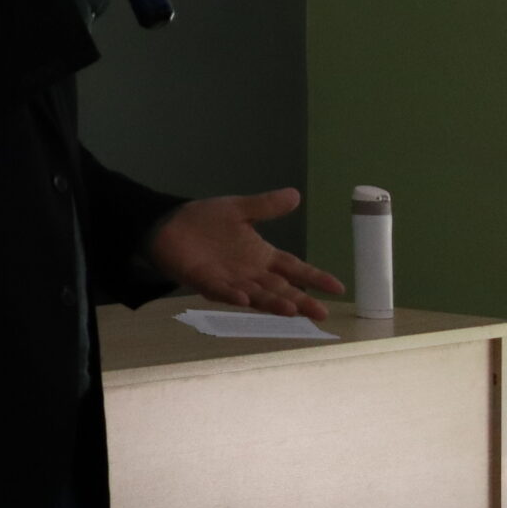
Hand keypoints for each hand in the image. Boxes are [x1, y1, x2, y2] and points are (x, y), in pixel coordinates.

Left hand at [146, 188, 346, 319]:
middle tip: (321, 313)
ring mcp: (229, 280)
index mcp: (262, 256)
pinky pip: (221, 291)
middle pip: (280, 289)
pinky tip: (245, 300)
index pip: (294, 268)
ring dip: (271, 303)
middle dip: (300, 300)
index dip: (314, 277)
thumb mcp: (238, 209)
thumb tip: (295, 194)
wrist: (168, 225)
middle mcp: (250, 273)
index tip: (338, 288)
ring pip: (256, 295)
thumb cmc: (206, 221)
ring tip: (291, 310)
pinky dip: (232, 296)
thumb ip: (266, 206)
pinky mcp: (204, 281)